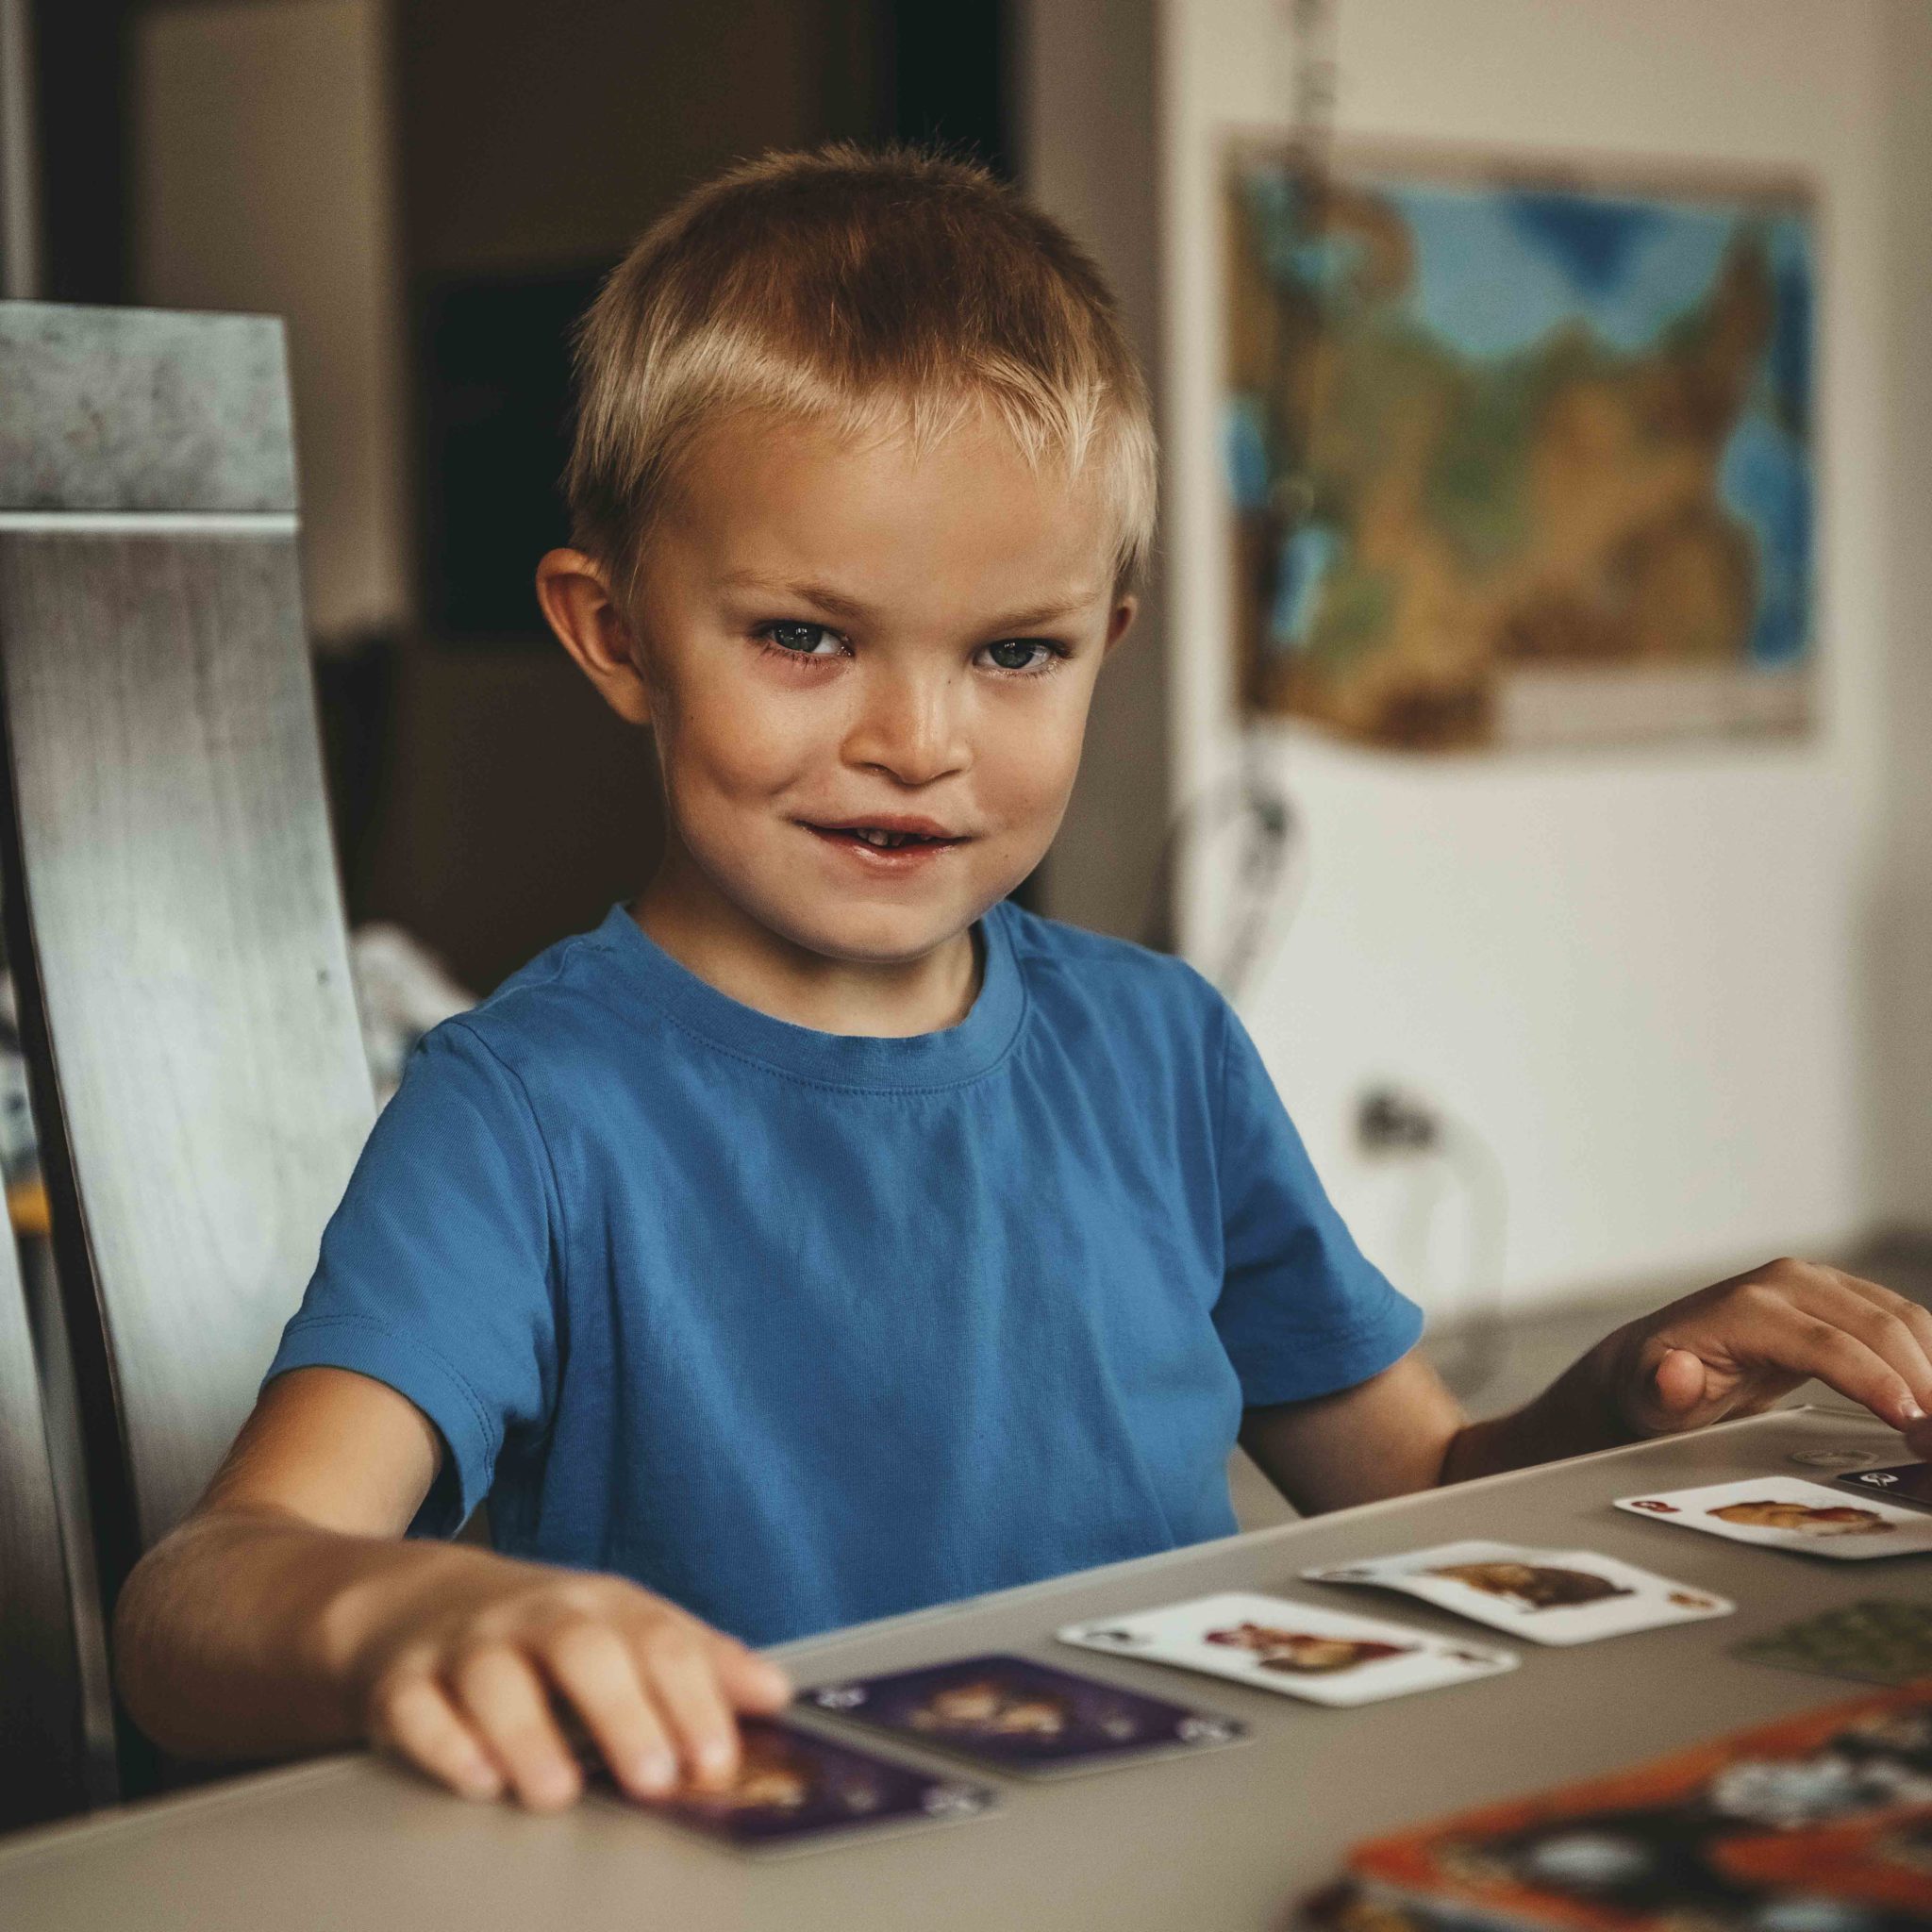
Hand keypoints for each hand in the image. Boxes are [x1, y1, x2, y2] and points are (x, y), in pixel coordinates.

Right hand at [350, 1553, 792, 1811]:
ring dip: (527, 1734)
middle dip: (623, 1713)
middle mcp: (536, 1619)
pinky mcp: (402, 1683)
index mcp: (603, 1606)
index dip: (693, 1697)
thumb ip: (701, 1662)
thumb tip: (776, 1692)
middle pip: (583, 1650)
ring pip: (495, 1679)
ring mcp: (467, 1647)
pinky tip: (476, 1781)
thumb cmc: (546, 1631)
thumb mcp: (625, 1628)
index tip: (717, 1758)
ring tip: (557, 1794)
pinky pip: (417, 1709)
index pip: (659, 1641)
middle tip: (655, 1778)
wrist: (417, 1602)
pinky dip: (445, 1744)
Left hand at [1598, 1257, 1931, 1450]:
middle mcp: (1784, 1283)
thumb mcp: (1647, 1396)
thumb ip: (1664, 1388)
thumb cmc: (1654, 1382)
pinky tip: (1930, 1395)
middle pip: (1876, 1326)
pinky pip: (1900, 1319)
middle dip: (1921, 1378)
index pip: (1826, 1345)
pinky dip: (1927, 1354)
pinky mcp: (1839, 1298)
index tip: (1912, 1424)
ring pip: (1899, 1316)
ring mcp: (1816, 1284)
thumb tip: (1678, 1372)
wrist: (1655, 1359)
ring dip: (1931, 1365)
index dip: (1876, 1383)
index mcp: (1743, 1307)